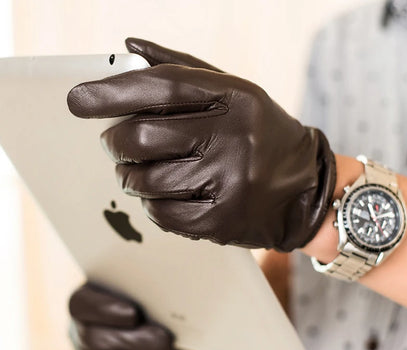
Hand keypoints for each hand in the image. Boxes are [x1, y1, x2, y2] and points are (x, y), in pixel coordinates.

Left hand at [67, 38, 335, 251]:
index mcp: (235, 98)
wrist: (304, 189)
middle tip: (115, 144)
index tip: (78, 100)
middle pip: (142, 137)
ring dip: (130, 176)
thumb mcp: (234, 92)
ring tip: (140, 171)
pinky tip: (162, 195)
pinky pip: (162, 214)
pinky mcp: (223, 221)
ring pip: (146, 181)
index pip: (161, 86)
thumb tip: (129, 48)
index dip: (111, 92)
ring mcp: (229, 183)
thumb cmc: (261, 135)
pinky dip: (151, 205)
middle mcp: (234, 138)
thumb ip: (183, 68)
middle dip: (114, 142)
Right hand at [68, 283, 189, 349]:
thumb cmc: (142, 301)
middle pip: (94, 340)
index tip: (133, 313)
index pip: (80, 305)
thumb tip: (162, 297)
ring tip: (170, 349)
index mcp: (84, 302)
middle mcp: (79, 334)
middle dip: (134, 340)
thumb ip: (141, 290)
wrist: (146, 330)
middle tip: (164, 339)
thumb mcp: (139, 290)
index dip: (104, 310)